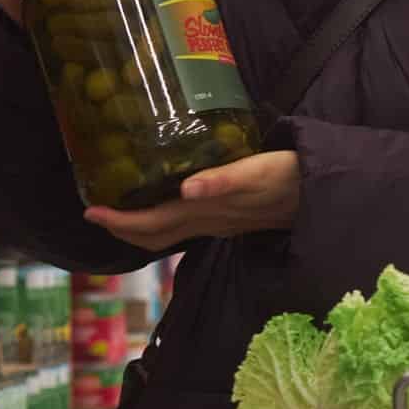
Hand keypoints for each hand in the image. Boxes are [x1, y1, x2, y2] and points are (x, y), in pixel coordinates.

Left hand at [84, 151, 300, 250]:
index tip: (91, 212)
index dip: (119, 223)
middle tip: (95, 213)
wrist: (317, 194)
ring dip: (138, 228)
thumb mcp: (255, 173)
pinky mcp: (227, 216)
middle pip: (153, 235)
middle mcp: (205, 221)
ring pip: (167, 233)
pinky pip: (187, 222)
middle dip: (121, 228)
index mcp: (205, 211)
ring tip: (118, 211)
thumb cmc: (286, 176)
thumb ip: (222, 181)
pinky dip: (163, 218)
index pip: (152, 225)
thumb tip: (187, 189)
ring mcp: (216, 222)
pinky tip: (162, 203)